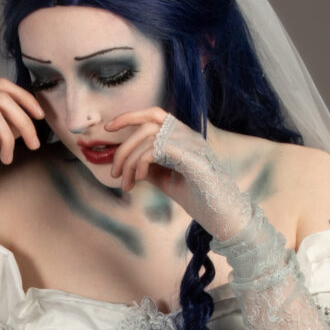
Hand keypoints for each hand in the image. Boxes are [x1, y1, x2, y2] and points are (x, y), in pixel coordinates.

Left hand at [105, 108, 252, 241]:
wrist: (221, 216)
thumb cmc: (197, 198)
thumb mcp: (165, 179)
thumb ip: (149, 165)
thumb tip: (126, 160)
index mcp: (183, 136)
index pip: (154, 114)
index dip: (130, 116)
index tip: (108, 128)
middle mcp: (188, 134)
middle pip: (147, 124)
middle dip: (124, 147)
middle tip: (114, 173)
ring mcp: (191, 143)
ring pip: (148, 137)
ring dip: (129, 161)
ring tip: (127, 184)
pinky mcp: (191, 156)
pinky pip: (155, 149)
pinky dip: (140, 163)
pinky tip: (140, 179)